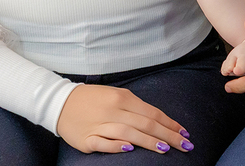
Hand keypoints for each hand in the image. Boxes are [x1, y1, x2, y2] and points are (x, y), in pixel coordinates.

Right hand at [56, 83, 191, 154]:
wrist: (59, 102)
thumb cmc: (93, 99)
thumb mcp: (116, 95)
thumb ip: (135, 107)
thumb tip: (158, 121)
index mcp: (122, 98)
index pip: (152, 112)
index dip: (170, 124)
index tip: (185, 133)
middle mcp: (113, 110)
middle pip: (145, 124)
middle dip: (168, 135)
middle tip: (185, 146)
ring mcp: (99, 125)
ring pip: (128, 132)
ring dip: (148, 141)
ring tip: (165, 149)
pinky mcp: (87, 139)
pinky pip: (103, 143)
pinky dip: (116, 146)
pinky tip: (130, 149)